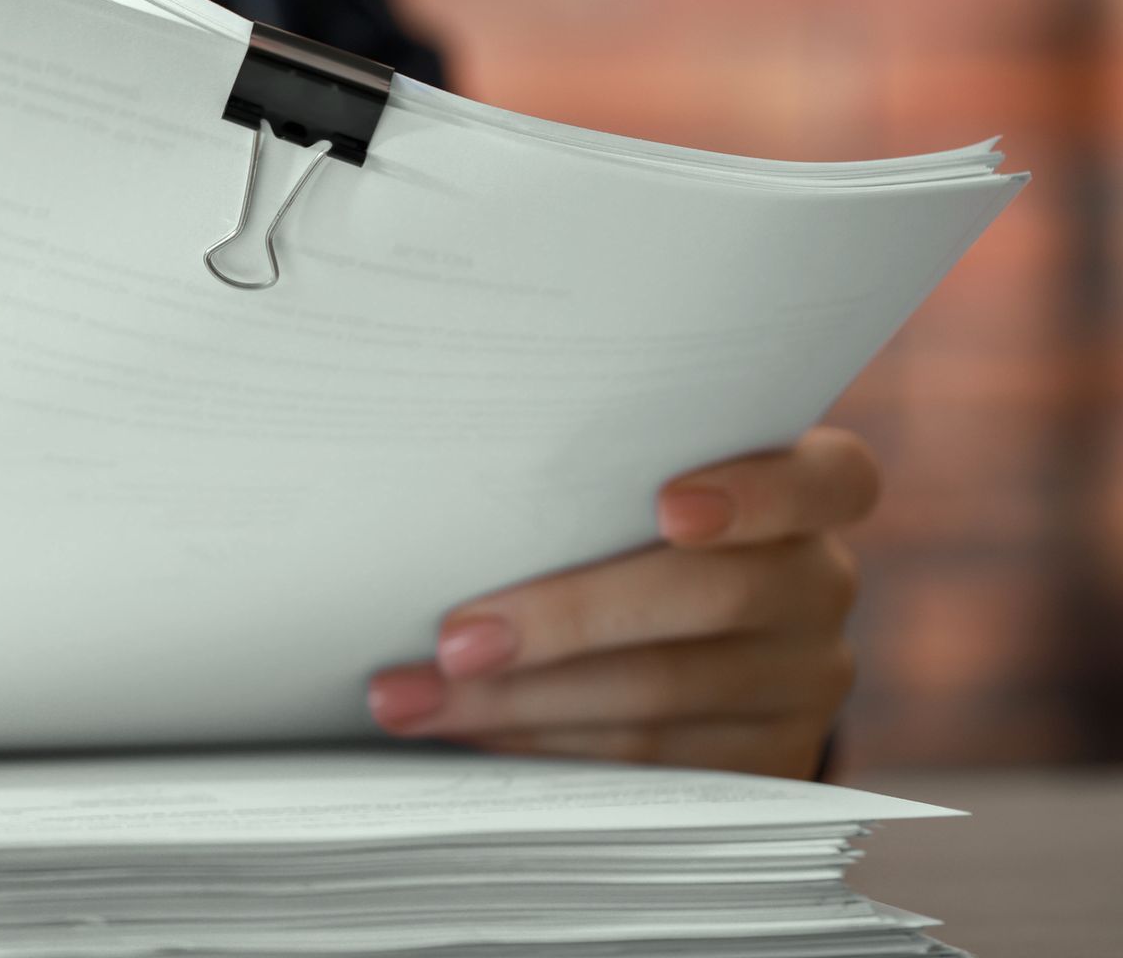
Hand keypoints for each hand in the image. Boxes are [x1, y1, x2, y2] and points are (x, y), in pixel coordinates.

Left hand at [366, 427, 877, 777]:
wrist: (683, 631)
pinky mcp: (760, 763)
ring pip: (661, 695)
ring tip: (414, 698)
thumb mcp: (626, 486)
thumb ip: (589, 483)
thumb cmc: (623, 523)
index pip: (831, 481)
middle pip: (711, 598)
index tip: (669, 509)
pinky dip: (541, 745)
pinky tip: (465, 731)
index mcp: (809, 493)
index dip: (757, 494)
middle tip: (454, 641)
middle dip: (566, 620)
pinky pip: (645, 764)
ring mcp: (800, 682)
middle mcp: (818, 585)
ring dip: (519, 701)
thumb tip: (447, 501)